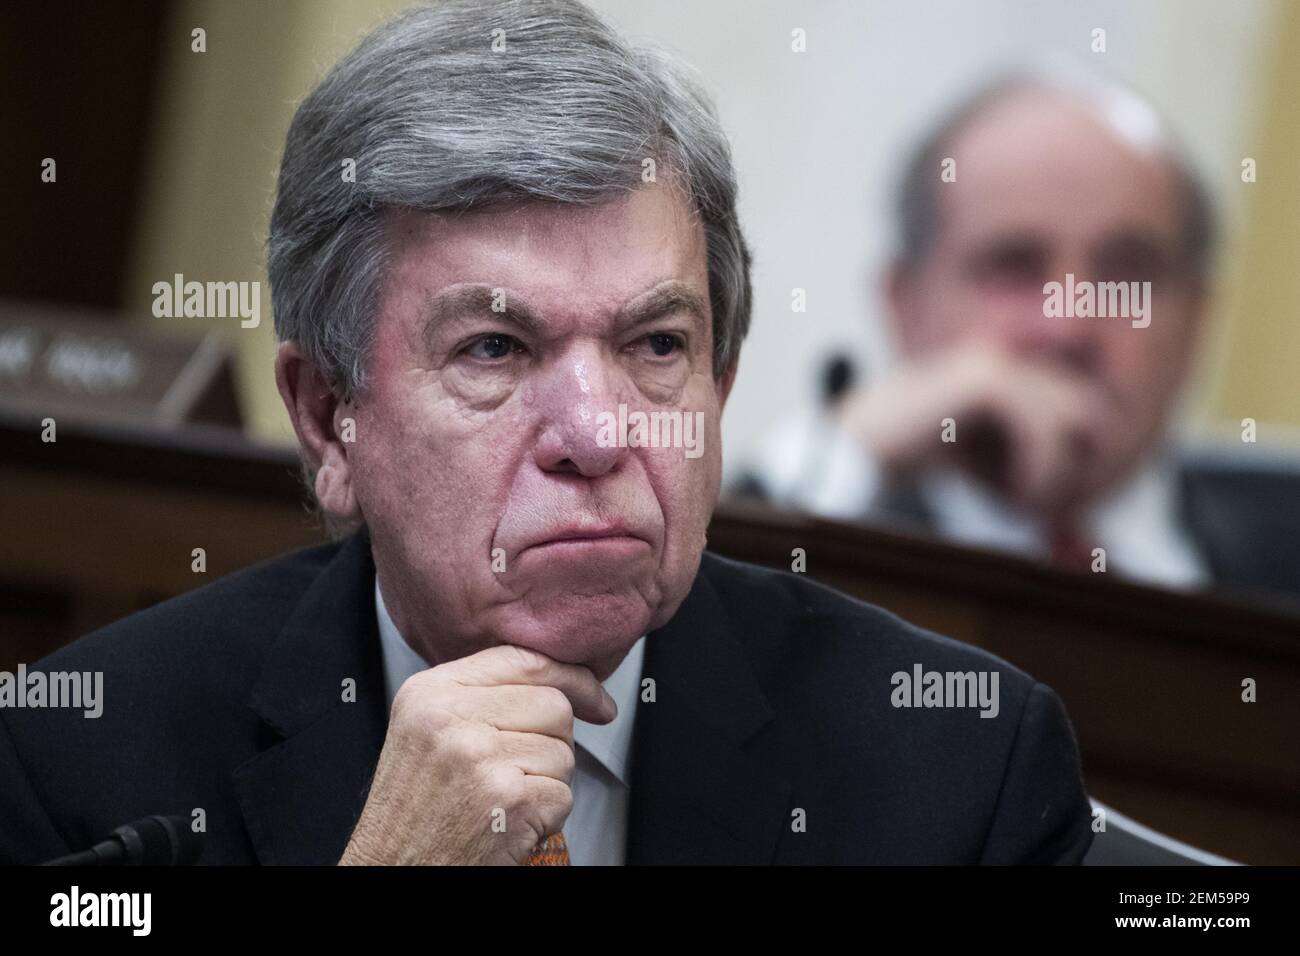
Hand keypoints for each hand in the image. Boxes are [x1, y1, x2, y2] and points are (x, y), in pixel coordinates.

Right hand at [338, 644, 616, 864]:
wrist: (392, 868)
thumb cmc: (414, 811)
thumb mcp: (427, 730)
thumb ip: (480, 695)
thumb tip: (559, 683)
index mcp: (430, 692)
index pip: (523, 660)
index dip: (570, 676)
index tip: (595, 696)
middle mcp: (451, 717)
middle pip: (553, 704)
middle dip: (553, 740)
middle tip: (521, 770)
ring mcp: (480, 755)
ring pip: (563, 750)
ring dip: (547, 782)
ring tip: (502, 799)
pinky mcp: (507, 797)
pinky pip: (563, 793)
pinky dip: (548, 815)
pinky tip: (510, 822)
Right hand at [836, 345, 1121, 514]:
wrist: (854, 442)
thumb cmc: (908, 450)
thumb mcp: (975, 453)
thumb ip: (1018, 453)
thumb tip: (1067, 484)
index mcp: (1004, 370)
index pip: (1077, 404)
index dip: (1078, 453)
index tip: (1051, 498)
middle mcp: (1006, 358)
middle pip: (1084, 407)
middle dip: (1077, 460)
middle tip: (1045, 505)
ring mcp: (995, 363)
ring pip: (1071, 415)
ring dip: (1058, 469)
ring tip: (1026, 505)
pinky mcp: (984, 380)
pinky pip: (1041, 425)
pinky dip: (1040, 466)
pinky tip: (1016, 495)